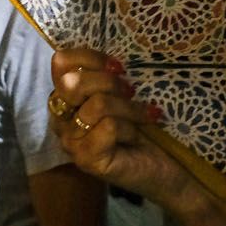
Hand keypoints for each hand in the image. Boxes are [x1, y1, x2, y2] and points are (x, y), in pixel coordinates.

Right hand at [48, 48, 199, 213]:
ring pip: (96, 105)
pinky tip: (137, 136)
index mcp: (65, 99)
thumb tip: (111, 60)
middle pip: (72, 82)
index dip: (90, 58)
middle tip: (131, 93)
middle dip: (109, 83)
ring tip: (143, 117)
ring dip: (128, 108)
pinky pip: (108, 127)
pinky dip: (130, 128)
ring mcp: (70, 142)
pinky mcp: (86, 159)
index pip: (60, 63)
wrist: (164, 168)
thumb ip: (106, 76)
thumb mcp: (123, 94)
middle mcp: (61, 121)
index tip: (119, 67)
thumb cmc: (143, 129)